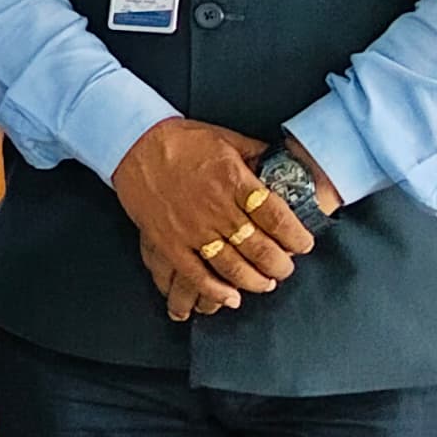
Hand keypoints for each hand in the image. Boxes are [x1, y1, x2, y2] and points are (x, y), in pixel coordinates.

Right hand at [114, 119, 317, 320]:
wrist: (134, 143)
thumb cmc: (181, 140)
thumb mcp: (227, 139)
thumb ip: (257, 155)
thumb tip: (284, 166)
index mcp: (234, 180)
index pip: (275, 216)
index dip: (295, 236)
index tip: (303, 245)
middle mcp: (216, 208)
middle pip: (258, 247)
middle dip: (279, 264)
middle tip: (285, 268)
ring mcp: (191, 229)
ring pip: (232, 266)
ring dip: (254, 281)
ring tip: (266, 283)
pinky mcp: (169, 242)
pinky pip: (196, 275)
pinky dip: (216, 291)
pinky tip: (231, 297)